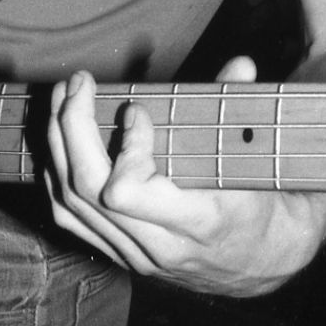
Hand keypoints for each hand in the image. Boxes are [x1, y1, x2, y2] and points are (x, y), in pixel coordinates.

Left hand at [46, 57, 325, 296]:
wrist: (267, 262)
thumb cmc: (265, 201)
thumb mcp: (262, 159)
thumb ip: (244, 108)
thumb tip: (241, 63)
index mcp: (197, 224)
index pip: (129, 192)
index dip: (126, 147)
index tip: (137, 110)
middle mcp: (159, 246)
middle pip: (88, 190)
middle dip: (74, 127)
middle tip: (79, 83)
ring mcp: (135, 254)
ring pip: (72, 204)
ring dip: (58, 144)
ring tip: (63, 98)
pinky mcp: (121, 254)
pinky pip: (72, 219)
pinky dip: (58, 174)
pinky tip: (59, 138)